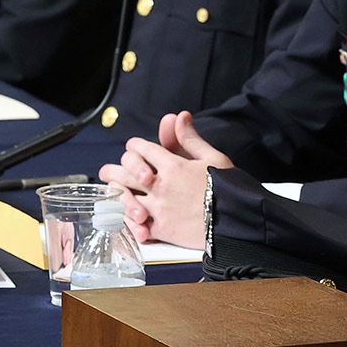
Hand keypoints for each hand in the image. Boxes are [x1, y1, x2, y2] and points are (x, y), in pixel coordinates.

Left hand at [98, 111, 231, 246]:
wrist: (238, 219)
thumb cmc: (229, 188)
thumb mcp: (214, 157)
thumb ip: (191, 139)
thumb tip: (179, 116)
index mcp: (173, 165)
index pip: (141, 148)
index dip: (136, 146)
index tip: (136, 149)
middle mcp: (161, 185)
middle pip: (124, 171)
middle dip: (113, 168)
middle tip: (109, 170)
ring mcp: (159, 208)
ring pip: (123, 197)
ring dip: (115, 193)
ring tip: (112, 192)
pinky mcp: (161, 229)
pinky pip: (133, 224)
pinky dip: (126, 221)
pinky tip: (125, 216)